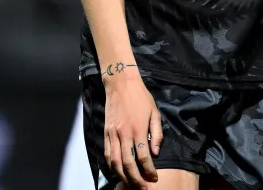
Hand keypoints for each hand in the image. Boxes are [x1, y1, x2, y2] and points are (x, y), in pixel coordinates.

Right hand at [103, 68, 162, 188]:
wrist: (121, 84)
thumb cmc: (141, 97)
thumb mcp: (154, 112)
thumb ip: (156, 134)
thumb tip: (155, 153)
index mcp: (138, 129)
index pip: (143, 157)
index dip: (149, 171)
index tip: (154, 178)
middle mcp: (124, 134)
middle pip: (128, 164)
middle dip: (136, 180)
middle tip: (144, 188)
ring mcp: (113, 134)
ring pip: (115, 162)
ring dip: (123, 176)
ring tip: (132, 184)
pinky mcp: (106, 133)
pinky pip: (108, 154)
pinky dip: (112, 166)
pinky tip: (118, 172)